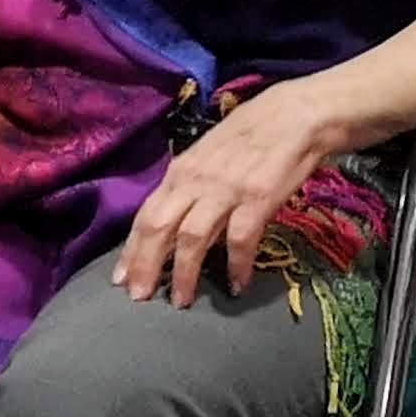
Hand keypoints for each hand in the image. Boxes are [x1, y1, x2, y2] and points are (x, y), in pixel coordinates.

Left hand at [111, 84, 338, 306]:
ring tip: (182, 301)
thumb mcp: (208, 156)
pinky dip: (236, 265)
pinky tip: (237, 285)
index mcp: (181, 171)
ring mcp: (225, 190)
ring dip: (184, 272)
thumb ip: (190, 186)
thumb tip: (174, 220)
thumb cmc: (252, 134)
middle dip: (145, 265)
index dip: (131, 248)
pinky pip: (240, 239)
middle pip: (159, 227)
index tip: (119, 278)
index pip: (146, 214)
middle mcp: (195, 181)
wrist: (296, 115)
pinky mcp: (257, 198)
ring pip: (191, 237)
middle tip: (138, 297)